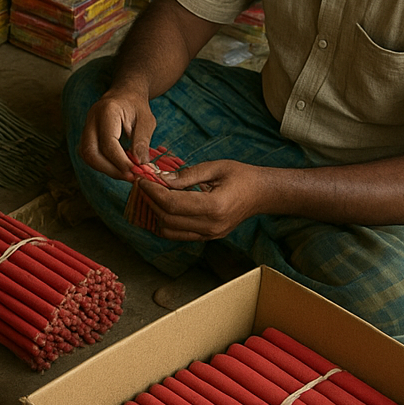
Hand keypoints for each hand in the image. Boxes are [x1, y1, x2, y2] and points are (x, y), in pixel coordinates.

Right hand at [79, 90, 157, 179]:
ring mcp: (86, 127)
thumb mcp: (146, 121)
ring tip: (126, 174)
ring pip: (87, 155)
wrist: (125, 94)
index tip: (136, 172)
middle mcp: (91, 118)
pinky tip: (118, 167)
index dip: (121, 162)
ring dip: (106, 169)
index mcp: (107, 111)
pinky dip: (102, 165)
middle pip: (90, 152)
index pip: (108, 143)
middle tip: (129, 176)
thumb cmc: (137, 106)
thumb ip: (142, 142)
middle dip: (110, 169)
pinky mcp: (86, 135)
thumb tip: (140, 165)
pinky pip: (89, 154)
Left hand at [139, 159, 268, 240]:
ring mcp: (210, 235)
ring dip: (155, 213)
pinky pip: (179, 235)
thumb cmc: (241, 176)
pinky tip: (161, 207)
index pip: (172, 204)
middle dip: (150, 201)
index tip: (142, 180)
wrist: (261, 194)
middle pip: (168, 219)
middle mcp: (211, 226)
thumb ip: (187, 175)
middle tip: (143, 185)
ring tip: (150, 195)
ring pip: (169, 230)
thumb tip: (161, 178)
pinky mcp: (208, 237)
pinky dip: (165, 222)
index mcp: (214, 206)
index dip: (153, 192)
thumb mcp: (215, 167)